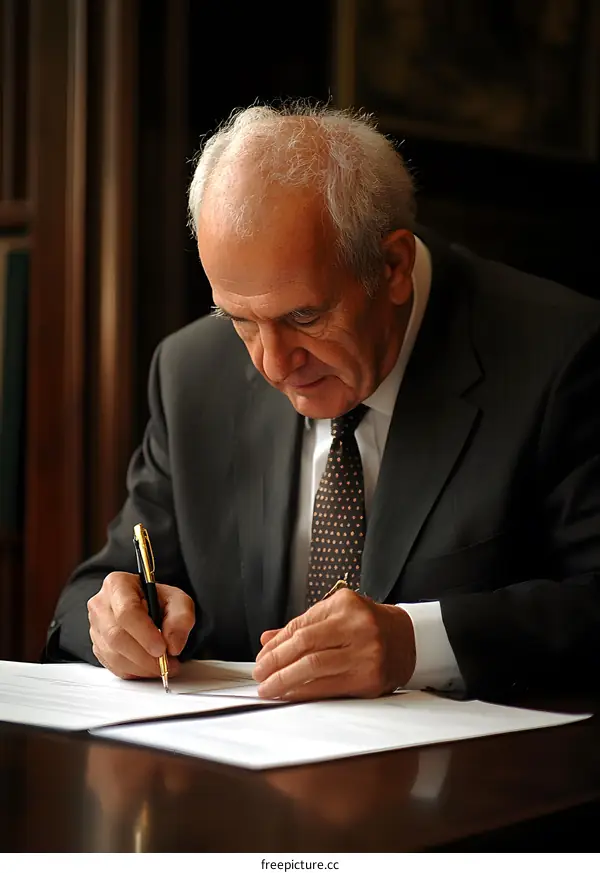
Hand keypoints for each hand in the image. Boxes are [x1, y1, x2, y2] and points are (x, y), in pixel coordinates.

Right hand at [87, 571, 194, 678]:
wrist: (147, 606)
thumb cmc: (159, 600)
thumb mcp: (178, 601)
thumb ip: (181, 619)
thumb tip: (172, 645)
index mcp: (118, 584)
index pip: (127, 612)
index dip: (145, 634)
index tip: (162, 649)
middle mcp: (101, 604)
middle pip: (117, 636)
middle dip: (144, 656)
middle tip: (166, 663)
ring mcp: (95, 627)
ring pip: (113, 654)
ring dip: (141, 667)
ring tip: (162, 666)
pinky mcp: (97, 646)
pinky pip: (112, 665)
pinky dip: (134, 671)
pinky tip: (148, 667)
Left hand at [253, 589, 415, 699]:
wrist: (409, 639)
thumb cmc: (368, 625)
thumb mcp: (337, 614)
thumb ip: (302, 625)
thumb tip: (266, 640)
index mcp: (346, 605)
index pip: (301, 626)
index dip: (276, 644)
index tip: (261, 656)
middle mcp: (357, 627)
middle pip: (305, 645)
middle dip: (276, 662)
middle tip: (259, 673)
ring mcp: (365, 653)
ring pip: (313, 667)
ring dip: (285, 680)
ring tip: (268, 687)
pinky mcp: (369, 679)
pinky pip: (328, 687)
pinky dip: (304, 692)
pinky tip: (290, 694)